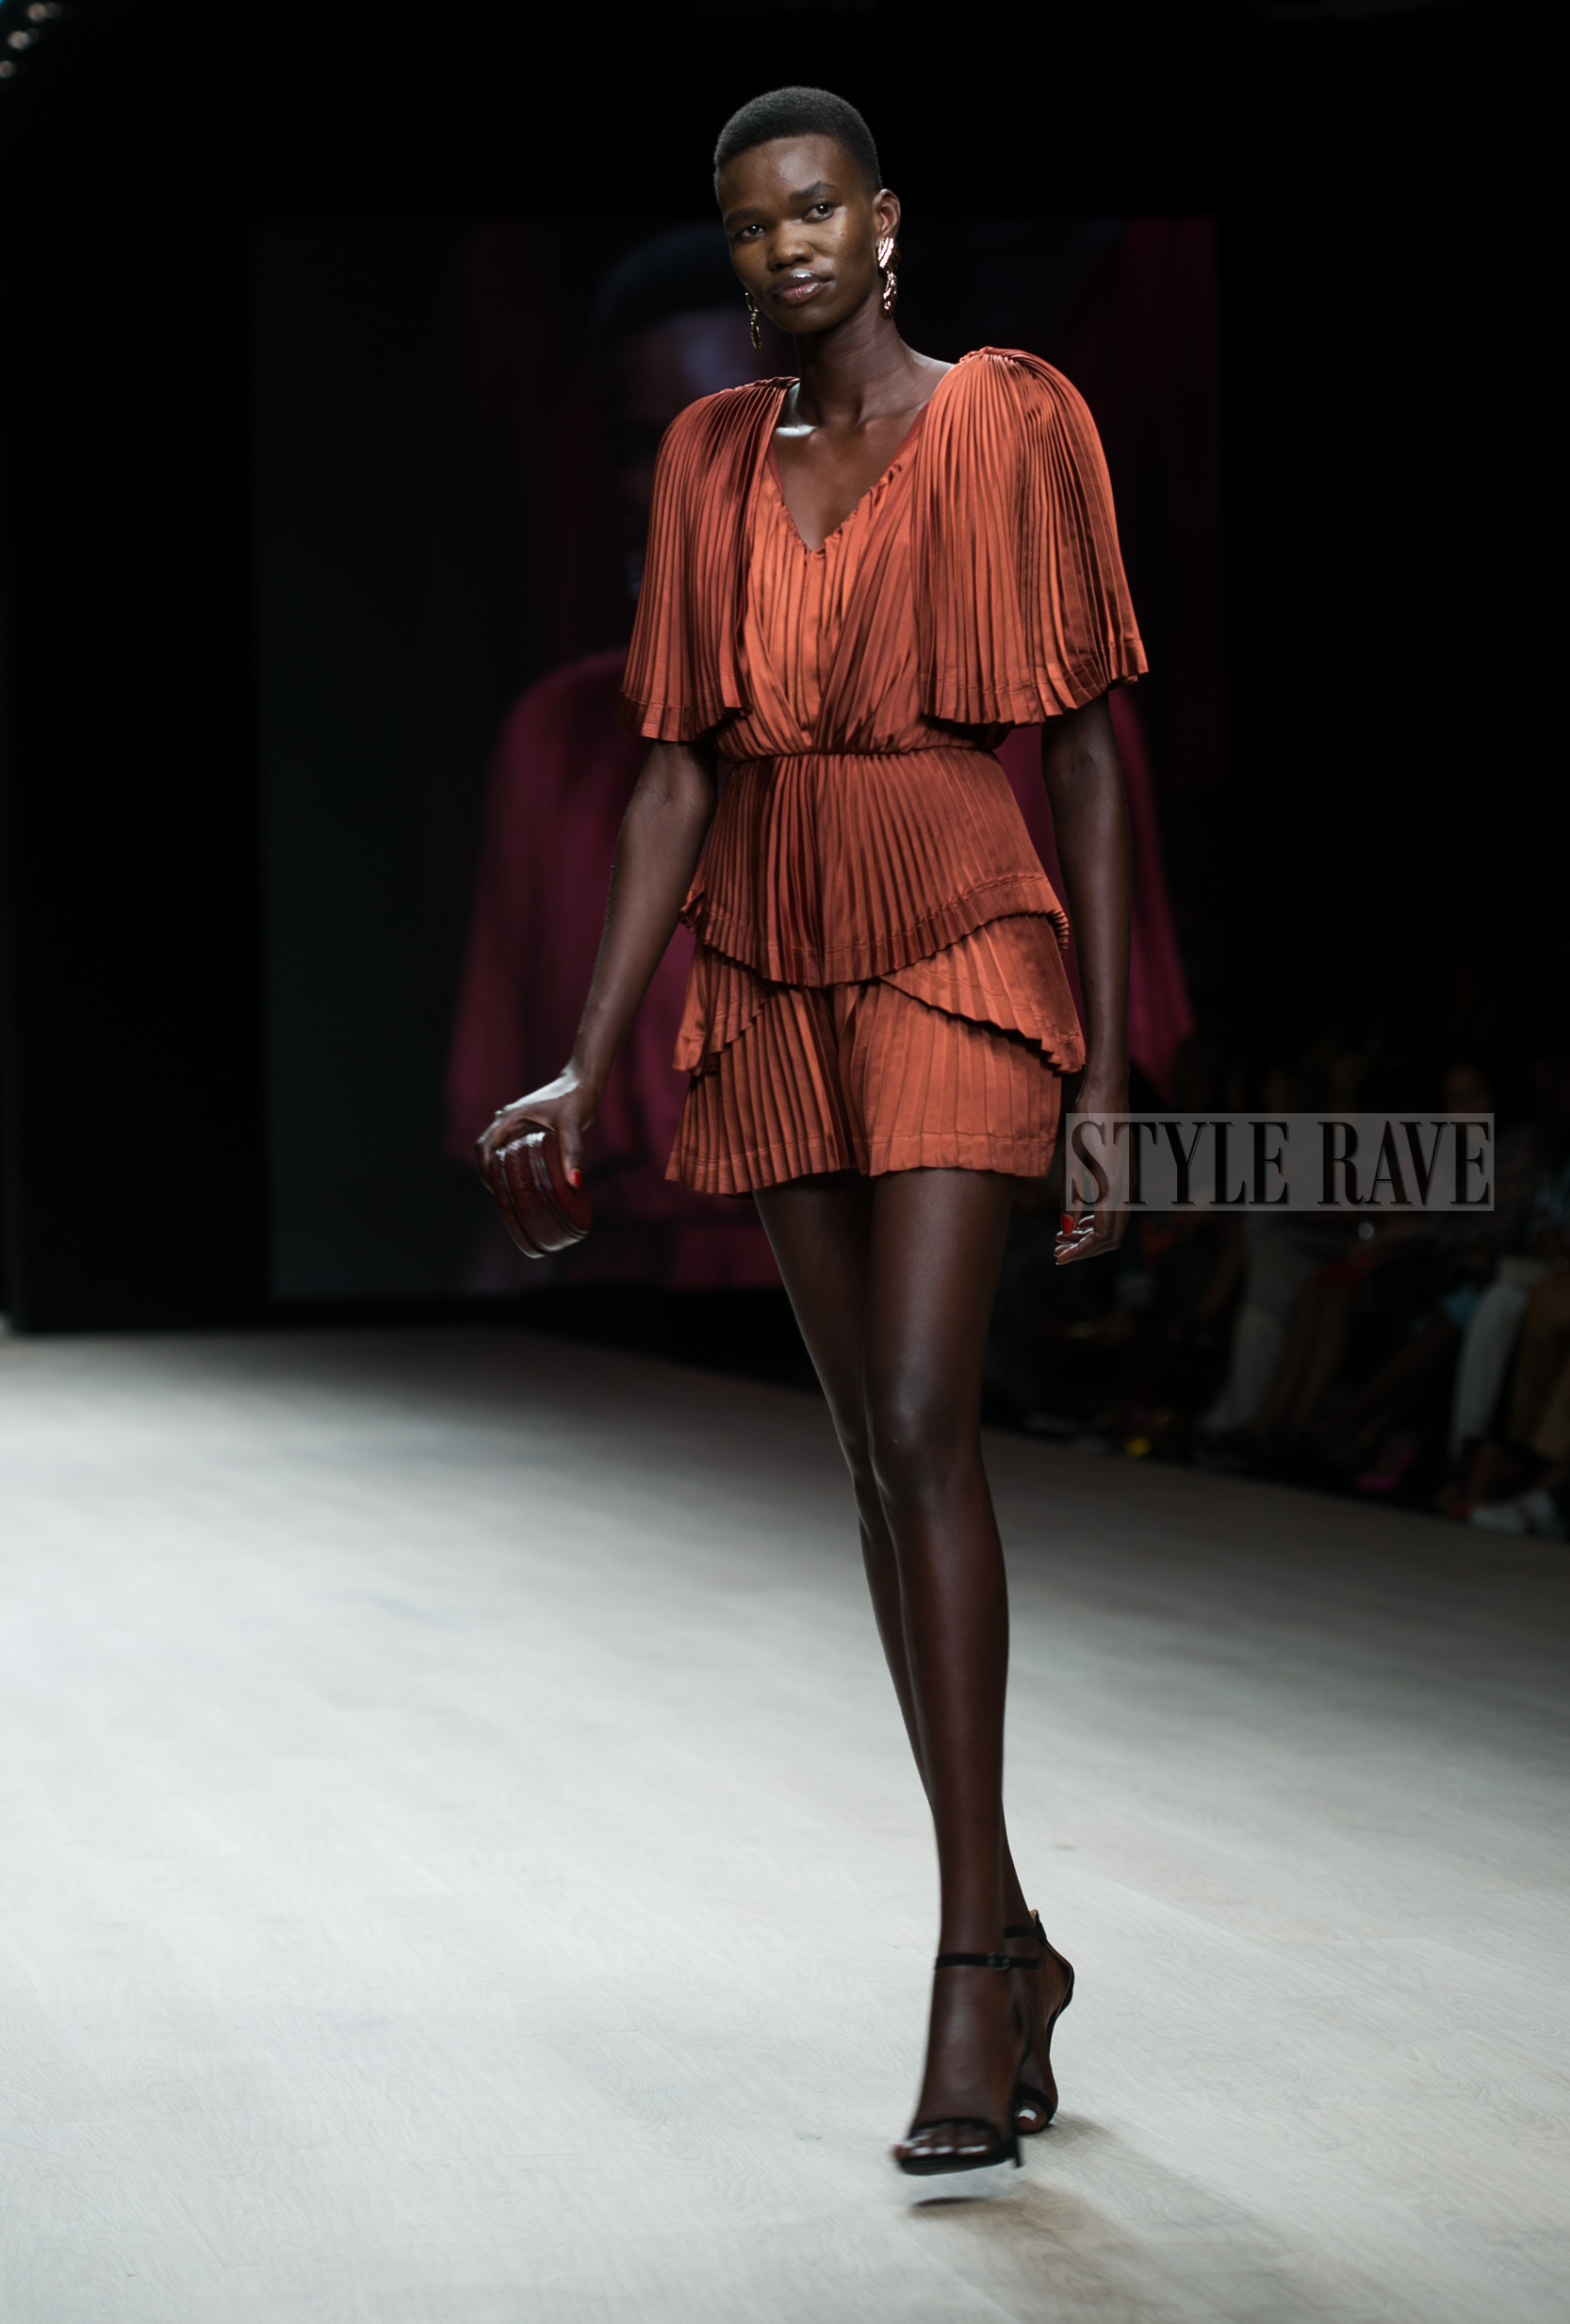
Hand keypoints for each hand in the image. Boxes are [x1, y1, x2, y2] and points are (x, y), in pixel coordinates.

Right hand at [474, 1067, 597, 1191]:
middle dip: (491, 1173)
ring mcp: (517, 1124)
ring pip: (499, 1150)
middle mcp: (508, 1120)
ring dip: (500, 1169)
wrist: (582, 1083)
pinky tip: (525, 1178)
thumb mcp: (572, 1124)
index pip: (484, 1146)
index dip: (484, 1169)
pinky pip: (512, 1148)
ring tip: (512, 1191)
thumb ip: (572, 1151)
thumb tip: (575, 1181)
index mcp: (510, 1117)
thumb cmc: (575, 1097)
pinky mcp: (527, 1128)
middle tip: (504, 1196)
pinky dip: (512, 1163)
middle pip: (488, 1150)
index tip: (493, 1188)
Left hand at [1055, 1069, 1128, 1266]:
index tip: (1059, 1257)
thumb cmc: (1086, 1120)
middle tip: (1058, 1251)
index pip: (1103, 1236)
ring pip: (1115, 1224)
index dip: (1081, 1251)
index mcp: (1114, 1187)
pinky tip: (1076, 1219)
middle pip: (1112, 1237)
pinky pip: (1115, 1208)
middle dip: (1086, 1248)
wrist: (1107, 1089)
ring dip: (1090, 1235)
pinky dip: (1097, 1220)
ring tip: (1063, 1238)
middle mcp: (1127, 1188)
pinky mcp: (1126, 1174)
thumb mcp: (1072, 1159)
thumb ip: (1071, 1197)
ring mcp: (1129, 1181)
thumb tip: (1065, 1231)